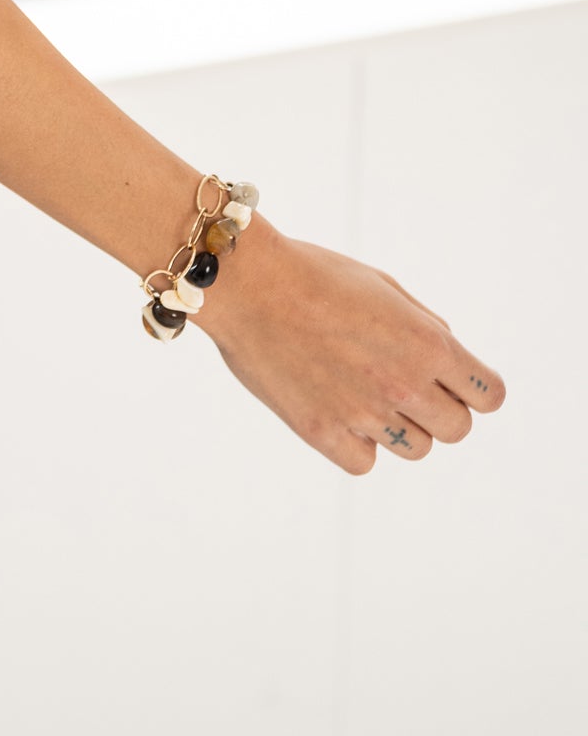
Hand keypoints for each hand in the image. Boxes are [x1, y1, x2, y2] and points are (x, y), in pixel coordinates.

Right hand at [193, 214, 507, 474]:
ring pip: (414, 448)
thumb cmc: (312, 273)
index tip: (452, 381)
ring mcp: (363, 412)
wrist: (246, 281)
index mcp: (427, 343)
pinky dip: (356, 442)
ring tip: (362, 391)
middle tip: (402, 384)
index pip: (489, 396)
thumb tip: (450, 359)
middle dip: (438, 409)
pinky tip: (336, 407)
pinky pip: (364, 461)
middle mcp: (404, 382)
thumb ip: (425, 326)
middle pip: (456, 429)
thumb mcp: (381, 285)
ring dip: (398, 426)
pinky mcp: (324, 433)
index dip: (474, 389)